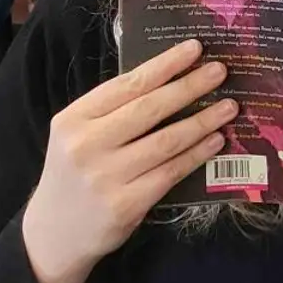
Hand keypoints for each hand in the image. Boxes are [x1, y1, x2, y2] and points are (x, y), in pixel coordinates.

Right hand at [19, 39, 236, 282]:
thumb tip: (172, 79)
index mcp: (73, 119)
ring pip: (166, 141)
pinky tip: (215, 141)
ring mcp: (105, 177)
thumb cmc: (75, 173)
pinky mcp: (125, 205)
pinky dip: (197, 154)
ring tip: (229, 107)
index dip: (164, 65)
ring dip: (203, 121)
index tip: (195, 48)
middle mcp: (86, 146)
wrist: (54, 234)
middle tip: (220, 72)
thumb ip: (113, 111)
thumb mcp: (79, 135)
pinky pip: (170, 172)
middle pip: (149, 109)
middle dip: (189, 86)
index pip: (126, 84)